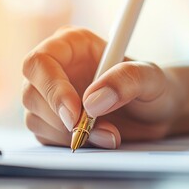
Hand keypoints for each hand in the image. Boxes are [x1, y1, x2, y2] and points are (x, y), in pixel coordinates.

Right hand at [22, 27, 179, 148]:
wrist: (156, 113)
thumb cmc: (153, 87)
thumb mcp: (150, 78)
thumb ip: (126, 81)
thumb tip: (92, 102)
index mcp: (73, 45)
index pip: (41, 61)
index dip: (52, 87)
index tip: (75, 112)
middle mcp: (58, 69)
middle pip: (32, 92)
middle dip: (61, 118)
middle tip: (93, 129)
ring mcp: (54, 96)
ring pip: (35, 117)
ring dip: (69, 134)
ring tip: (108, 134)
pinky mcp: (55, 120)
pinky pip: (47, 136)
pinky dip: (70, 143)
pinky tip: (97, 138)